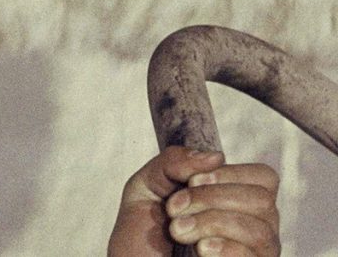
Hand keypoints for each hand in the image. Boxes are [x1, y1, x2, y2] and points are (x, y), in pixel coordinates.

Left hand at [108, 146, 278, 255]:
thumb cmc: (141, 235)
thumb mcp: (147, 186)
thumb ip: (174, 161)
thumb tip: (215, 156)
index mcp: (234, 200)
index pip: (262, 177)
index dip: (228, 173)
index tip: (190, 181)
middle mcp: (252, 225)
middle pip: (262, 199)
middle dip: (211, 198)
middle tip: (175, 209)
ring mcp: (253, 252)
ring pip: (260, 229)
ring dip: (211, 223)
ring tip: (178, 231)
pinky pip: (254, 256)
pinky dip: (223, 249)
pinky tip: (199, 250)